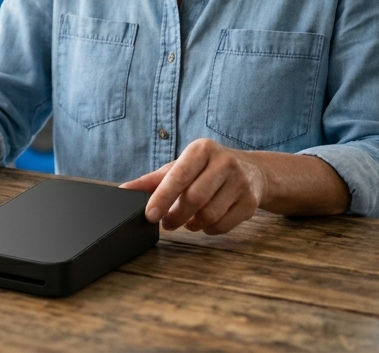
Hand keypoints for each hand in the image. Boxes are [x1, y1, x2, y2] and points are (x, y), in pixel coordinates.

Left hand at [121, 138, 265, 234]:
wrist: (253, 171)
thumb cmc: (208, 168)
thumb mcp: (182, 166)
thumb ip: (154, 179)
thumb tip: (125, 190)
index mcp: (202, 149)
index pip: (179, 175)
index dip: (163, 197)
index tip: (150, 214)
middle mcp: (225, 162)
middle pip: (195, 198)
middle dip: (176, 216)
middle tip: (166, 223)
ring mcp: (241, 182)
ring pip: (210, 214)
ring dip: (192, 224)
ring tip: (187, 221)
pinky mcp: (251, 202)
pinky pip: (224, 225)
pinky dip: (209, 229)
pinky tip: (205, 222)